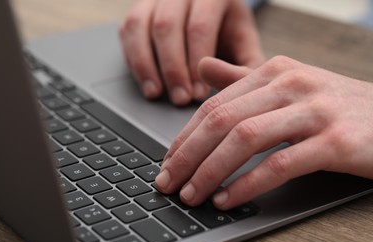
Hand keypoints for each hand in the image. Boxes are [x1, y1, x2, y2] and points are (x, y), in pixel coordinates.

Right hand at [119, 0, 263, 105]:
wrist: (216, 20)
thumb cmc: (230, 37)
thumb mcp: (245, 50)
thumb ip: (242, 69)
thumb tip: (211, 79)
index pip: (199, 26)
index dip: (196, 63)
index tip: (198, 93)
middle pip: (167, 25)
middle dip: (172, 68)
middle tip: (180, 98)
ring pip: (140, 26)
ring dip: (146, 65)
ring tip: (157, 94)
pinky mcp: (139, 12)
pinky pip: (127, 33)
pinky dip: (134, 61)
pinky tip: (148, 83)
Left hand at [155, 56, 372, 209]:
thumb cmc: (336, 106)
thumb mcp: (288, 85)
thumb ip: (243, 78)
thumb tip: (202, 68)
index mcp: (274, 71)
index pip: (214, 104)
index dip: (185, 136)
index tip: (168, 162)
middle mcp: (291, 84)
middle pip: (222, 120)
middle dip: (188, 155)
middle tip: (168, 182)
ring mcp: (315, 111)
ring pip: (245, 139)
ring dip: (210, 171)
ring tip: (191, 195)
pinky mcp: (336, 142)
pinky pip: (280, 164)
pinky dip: (248, 184)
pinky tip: (228, 199)